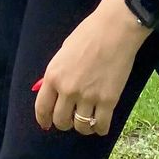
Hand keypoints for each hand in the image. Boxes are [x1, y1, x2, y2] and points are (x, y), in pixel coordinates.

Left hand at [34, 0, 148, 137]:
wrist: (115, 28)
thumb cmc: (89, 34)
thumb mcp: (64, 52)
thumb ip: (57, 74)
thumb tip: (50, 92)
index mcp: (53, 76)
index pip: (42, 108)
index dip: (44, 120)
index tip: (47, 125)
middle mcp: (67, 90)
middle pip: (61, 121)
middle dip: (65, 123)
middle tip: (72, 118)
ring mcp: (88, 96)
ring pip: (81, 127)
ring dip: (83, 127)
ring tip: (88, 121)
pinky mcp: (108, 100)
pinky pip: (101, 125)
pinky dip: (101, 129)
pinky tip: (102, 125)